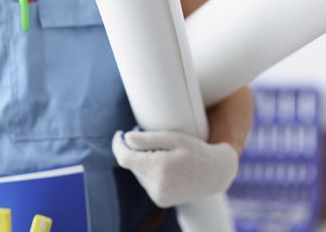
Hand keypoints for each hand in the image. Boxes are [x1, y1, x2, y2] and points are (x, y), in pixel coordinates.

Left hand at [112, 130, 237, 207]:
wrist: (216, 174)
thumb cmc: (196, 150)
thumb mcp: (174, 138)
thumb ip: (148, 139)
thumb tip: (126, 138)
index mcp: (160, 167)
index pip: (125, 158)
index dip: (118, 145)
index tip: (119, 134)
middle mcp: (157, 185)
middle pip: (131, 164)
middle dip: (134, 150)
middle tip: (147, 138)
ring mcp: (159, 195)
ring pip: (138, 173)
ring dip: (142, 161)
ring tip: (162, 154)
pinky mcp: (160, 201)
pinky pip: (146, 182)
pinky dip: (149, 172)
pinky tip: (165, 167)